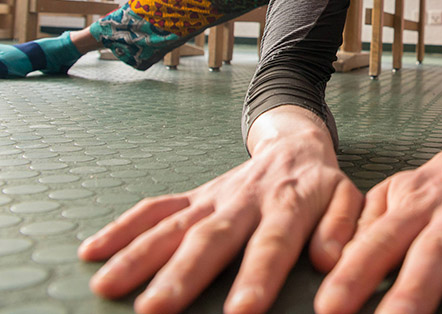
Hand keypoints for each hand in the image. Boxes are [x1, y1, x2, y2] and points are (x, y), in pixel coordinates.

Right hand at [78, 106, 362, 313]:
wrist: (296, 144)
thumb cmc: (323, 185)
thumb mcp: (348, 199)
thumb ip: (343, 227)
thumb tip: (330, 260)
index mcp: (290, 205)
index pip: (272, 245)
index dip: (257, 279)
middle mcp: (245, 201)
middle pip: (211, 239)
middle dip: (182, 276)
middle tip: (155, 311)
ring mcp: (214, 198)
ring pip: (174, 226)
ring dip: (139, 256)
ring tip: (106, 287)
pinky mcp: (194, 196)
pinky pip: (156, 209)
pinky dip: (123, 228)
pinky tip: (92, 252)